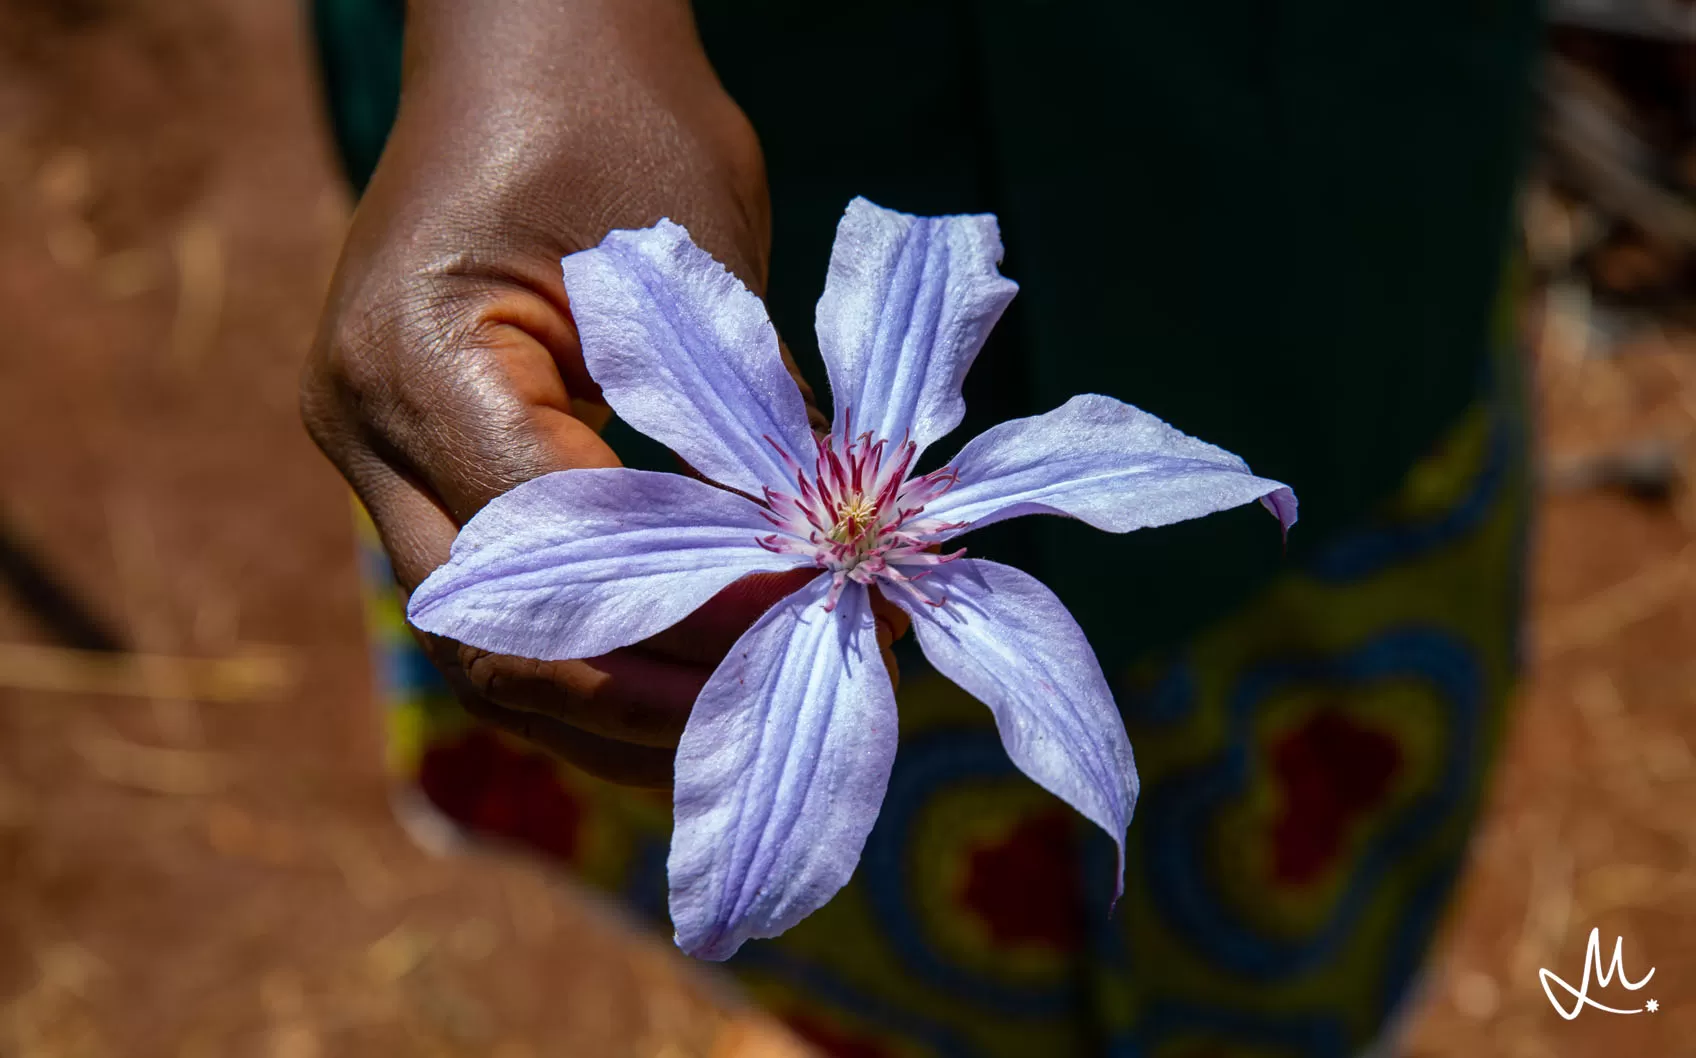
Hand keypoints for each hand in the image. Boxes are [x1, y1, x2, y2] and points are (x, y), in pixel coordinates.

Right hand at [300, 0, 905, 786]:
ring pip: (482, 644)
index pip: (553, 557)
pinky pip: (499, 591)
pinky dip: (590, 645)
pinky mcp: (418, 458)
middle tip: (776, 717)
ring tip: (738, 724)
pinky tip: (685, 669)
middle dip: (640, 706)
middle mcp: (367, 429)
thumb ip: (735, 427)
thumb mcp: (695, 260)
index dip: (688, 619)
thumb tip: (812, 581)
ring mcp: (376, 451)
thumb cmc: (619, 112)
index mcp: (418, 365)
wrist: (528, 34)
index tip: (812, 630)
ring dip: (612, 704)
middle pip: (489, 643)